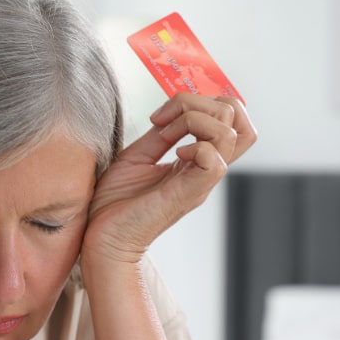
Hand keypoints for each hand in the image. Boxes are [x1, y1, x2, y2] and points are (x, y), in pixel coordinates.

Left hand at [82, 94, 256, 265]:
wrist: (100, 237)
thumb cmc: (113, 204)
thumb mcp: (137, 156)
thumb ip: (160, 134)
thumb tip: (173, 111)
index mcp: (195, 161)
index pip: (230, 120)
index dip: (202, 101)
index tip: (162, 115)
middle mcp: (204, 170)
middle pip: (239, 121)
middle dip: (201, 103)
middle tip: (163, 119)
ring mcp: (200, 182)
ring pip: (231, 134)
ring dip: (194, 120)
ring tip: (166, 135)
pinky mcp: (189, 194)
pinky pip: (215, 160)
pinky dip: (195, 146)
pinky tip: (173, 155)